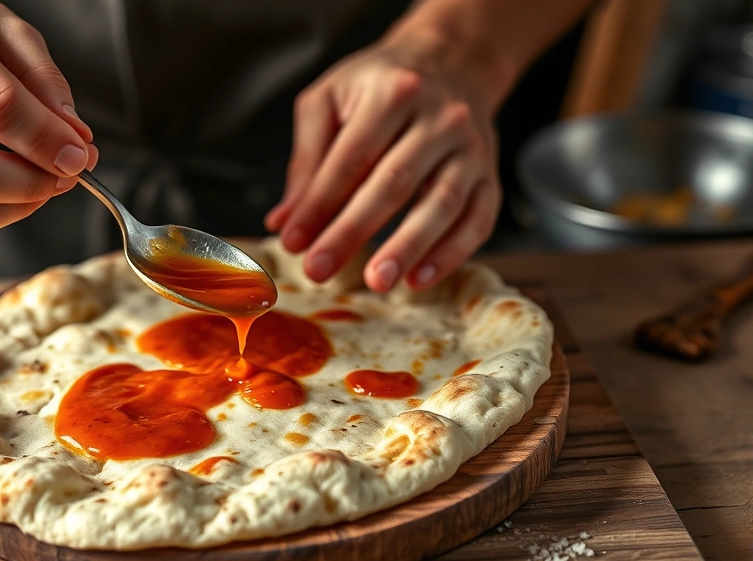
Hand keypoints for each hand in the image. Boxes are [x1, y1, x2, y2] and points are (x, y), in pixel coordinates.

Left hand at [265, 31, 501, 292]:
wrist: (450, 63)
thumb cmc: (379, 86)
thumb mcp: (330, 99)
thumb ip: (306, 159)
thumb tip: (284, 221)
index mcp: (394, 92)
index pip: (351, 157)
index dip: (319, 203)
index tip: (293, 242)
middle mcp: (440, 118)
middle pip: (394, 183)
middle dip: (353, 231)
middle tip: (319, 270)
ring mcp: (471, 148)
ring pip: (441, 204)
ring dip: (408, 248)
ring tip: (376, 282)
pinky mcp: (490, 175)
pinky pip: (477, 220)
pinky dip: (451, 254)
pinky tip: (419, 279)